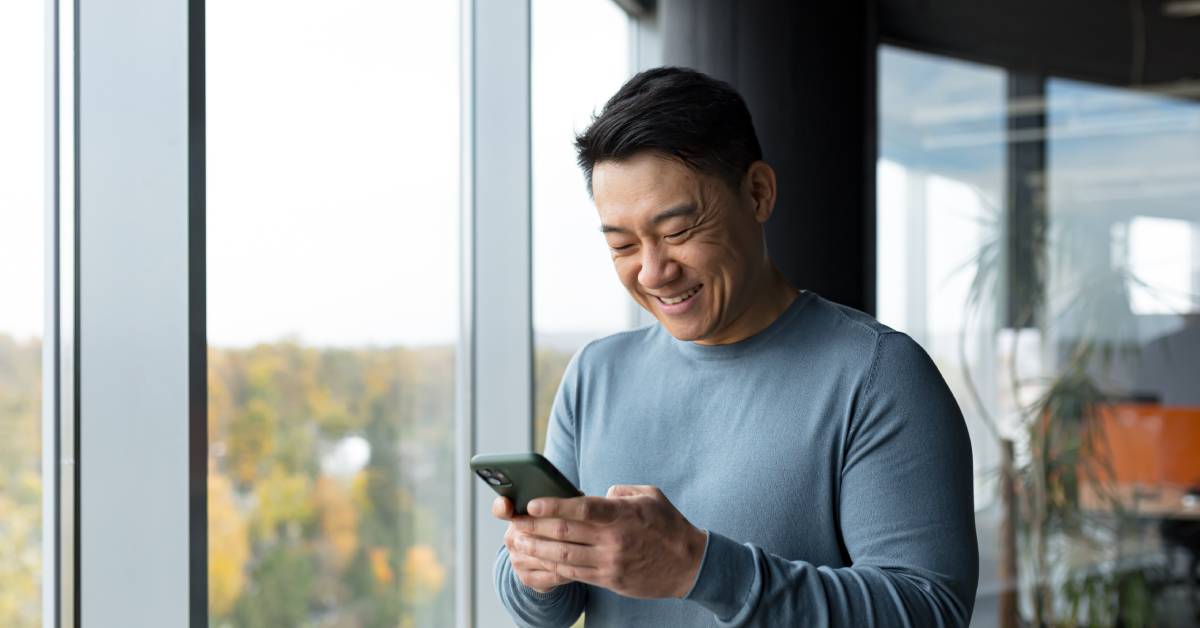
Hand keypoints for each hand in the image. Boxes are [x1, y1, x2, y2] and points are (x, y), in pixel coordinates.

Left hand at [507, 485, 706, 598]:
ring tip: (517, 541)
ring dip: (537, 548)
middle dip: (535, 526)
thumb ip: (620, 491)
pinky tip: (538, 559)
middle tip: (514, 521)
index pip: (583, 508)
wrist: (690, 566)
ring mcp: (610, 562)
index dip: (554, 505)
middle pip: (565, 532)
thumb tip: (597, 494)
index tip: (532, 502)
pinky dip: (552, 566)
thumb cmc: (669, 525)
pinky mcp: (609, 580)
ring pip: (564, 556)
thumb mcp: (650, 495)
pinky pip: (574, 573)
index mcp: (623, 515)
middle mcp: (614, 540)